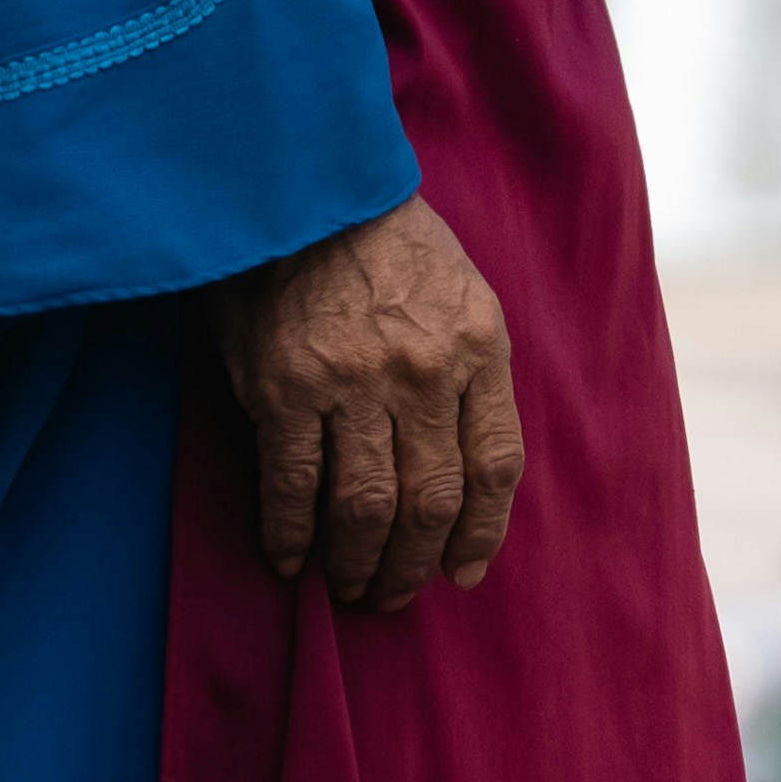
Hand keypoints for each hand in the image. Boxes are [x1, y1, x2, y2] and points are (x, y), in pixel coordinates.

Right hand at [217, 196, 522, 609]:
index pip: (495, 466)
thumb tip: (466, 457)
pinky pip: (293, 485)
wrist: (301, 185)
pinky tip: (289, 558)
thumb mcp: (460, 290)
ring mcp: (353, 384)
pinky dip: (291, 533)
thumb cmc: (383, 239)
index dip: (483, 531)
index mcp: (477, 348)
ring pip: (367, 507)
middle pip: (432, 501)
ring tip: (351, 589)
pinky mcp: (285, 388)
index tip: (464, 570)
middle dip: (416, 564)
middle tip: (398, 596)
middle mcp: (422, 373)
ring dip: (359, 564)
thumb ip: (469, 368)